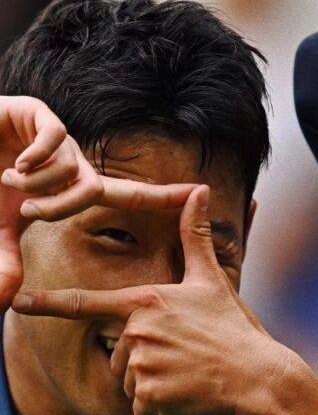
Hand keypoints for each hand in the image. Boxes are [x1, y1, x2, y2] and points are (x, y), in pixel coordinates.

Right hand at [0, 95, 195, 308]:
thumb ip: (4, 260)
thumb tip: (4, 302)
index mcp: (69, 187)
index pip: (125, 194)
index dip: (161, 195)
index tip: (200, 193)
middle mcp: (69, 161)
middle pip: (94, 188)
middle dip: (60, 206)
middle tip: (26, 212)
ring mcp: (53, 136)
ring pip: (73, 167)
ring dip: (39, 184)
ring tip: (6, 181)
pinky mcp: (35, 113)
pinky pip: (55, 137)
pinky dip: (36, 158)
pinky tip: (14, 164)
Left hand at [12, 185, 275, 414]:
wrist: (258, 377)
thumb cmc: (235, 329)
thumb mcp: (213, 281)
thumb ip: (195, 237)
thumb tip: (197, 190)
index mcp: (147, 300)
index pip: (87, 303)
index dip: (49, 303)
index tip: (18, 303)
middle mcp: (139, 329)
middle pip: (119, 353)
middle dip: (146, 362)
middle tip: (185, 359)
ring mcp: (143, 362)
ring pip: (128, 382)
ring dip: (152, 387)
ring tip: (188, 377)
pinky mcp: (151, 394)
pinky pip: (140, 409)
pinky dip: (158, 411)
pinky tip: (185, 399)